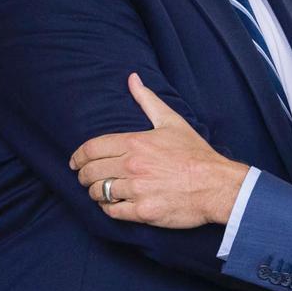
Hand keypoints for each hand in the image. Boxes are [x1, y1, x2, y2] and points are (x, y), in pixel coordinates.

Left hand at [69, 73, 248, 227]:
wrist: (216, 185)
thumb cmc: (195, 153)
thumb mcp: (172, 122)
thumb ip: (148, 100)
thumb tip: (132, 79)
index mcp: (135, 143)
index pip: (91, 149)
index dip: (77, 157)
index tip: (75, 162)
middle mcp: (132, 166)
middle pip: (90, 172)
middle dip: (83, 176)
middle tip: (85, 178)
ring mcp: (136, 191)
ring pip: (98, 193)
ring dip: (95, 192)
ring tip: (101, 191)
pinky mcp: (143, 212)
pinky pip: (112, 212)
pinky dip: (108, 209)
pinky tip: (113, 204)